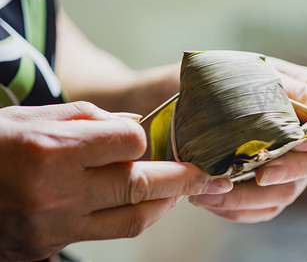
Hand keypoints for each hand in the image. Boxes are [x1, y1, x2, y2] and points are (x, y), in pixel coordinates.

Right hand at [0, 102, 231, 260]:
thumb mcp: (39, 116)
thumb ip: (94, 120)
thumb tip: (137, 129)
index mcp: (55, 150)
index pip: (131, 143)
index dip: (145, 137)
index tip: (146, 136)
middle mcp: (57, 193)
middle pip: (142, 187)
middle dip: (184, 179)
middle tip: (210, 175)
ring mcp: (54, 227)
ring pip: (132, 221)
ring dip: (165, 205)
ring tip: (182, 191)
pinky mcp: (47, 249)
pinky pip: (107, 236)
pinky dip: (132, 219)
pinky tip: (142, 205)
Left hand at [189, 58, 306, 222]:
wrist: (189, 97)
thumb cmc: (227, 78)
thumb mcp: (259, 74)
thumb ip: (298, 90)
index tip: (305, 139)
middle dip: (292, 168)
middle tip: (260, 171)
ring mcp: (290, 165)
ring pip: (289, 191)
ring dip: (252, 194)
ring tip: (214, 187)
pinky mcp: (267, 188)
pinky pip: (264, 208)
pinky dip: (238, 207)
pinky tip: (211, 196)